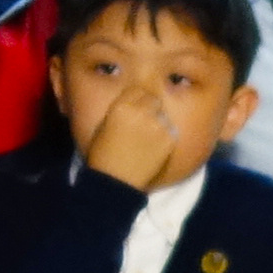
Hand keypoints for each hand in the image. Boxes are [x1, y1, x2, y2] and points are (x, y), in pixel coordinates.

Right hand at [75, 83, 190, 193]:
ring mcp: (158, 125)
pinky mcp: (169, 138)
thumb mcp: (103, 126)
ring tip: (148, 140)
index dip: (137, 99)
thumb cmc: (102, 155)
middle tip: (144, 124)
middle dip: (149, 109)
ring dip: (158, 124)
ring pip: (163, 116)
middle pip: (153, 100)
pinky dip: (165, 138)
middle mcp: (141, 112)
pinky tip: (154, 150)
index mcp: (121, 107)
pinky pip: (170, 131)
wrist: (116, 181)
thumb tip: (130, 105)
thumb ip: (119, 112)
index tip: (135, 109)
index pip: (137, 90)